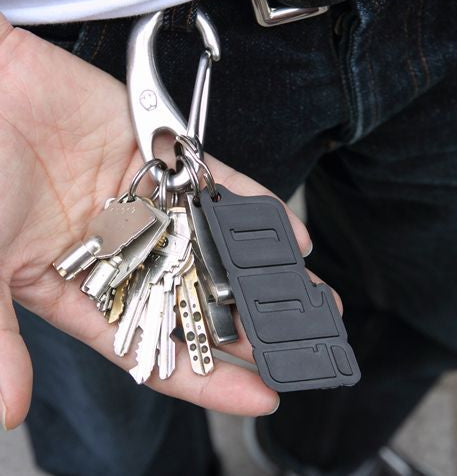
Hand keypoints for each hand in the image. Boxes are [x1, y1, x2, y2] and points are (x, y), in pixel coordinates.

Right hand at [0, 16, 341, 428]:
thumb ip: (1, 337)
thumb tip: (8, 411)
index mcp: (81, 287)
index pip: (155, 347)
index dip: (207, 378)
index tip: (259, 397)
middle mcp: (122, 251)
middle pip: (200, 300)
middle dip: (251, 325)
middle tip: (302, 346)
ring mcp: (147, 204)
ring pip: (217, 246)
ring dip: (263, 272)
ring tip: (314, 298)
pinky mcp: (161, 157)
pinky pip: (217, 186)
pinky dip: (254, 208)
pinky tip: (291, 237)